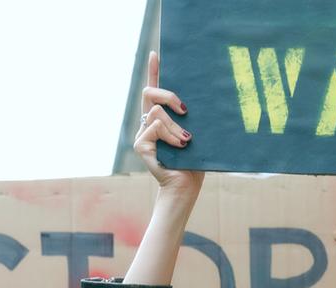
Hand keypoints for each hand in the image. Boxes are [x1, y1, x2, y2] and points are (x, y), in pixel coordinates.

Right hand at [135, 52, 204, 194]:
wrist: (185, 186)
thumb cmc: (194, 161)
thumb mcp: (196, 132)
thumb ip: (190, 117)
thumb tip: (196, 97)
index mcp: (161, 118)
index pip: (154, 90)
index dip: (154, 71)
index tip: (155, 54)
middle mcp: (148, 123)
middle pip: (150, 93)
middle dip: (169, 96)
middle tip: (186, 110)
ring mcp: (142, 133)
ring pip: (157, 113)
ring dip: (176, 126)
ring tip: (187, 142)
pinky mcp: (140, 144)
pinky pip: (155, 127)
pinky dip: (171, 136)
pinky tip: (180, 147)